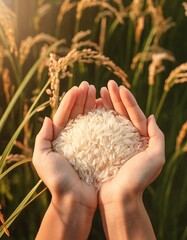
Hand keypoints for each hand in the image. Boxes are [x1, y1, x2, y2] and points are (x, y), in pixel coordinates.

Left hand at [32, 81, 96, 238]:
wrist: (74, 199)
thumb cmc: (57, 180)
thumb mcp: (42, 158)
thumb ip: (43, 138)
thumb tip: (47, 118)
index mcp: (59, 139)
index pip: (64, 115)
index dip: (70, 101)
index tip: (77, 88)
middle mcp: (73, 139)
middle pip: (77, 114)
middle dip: (82, 99)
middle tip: (88, 86)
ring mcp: (86, 143)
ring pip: (89, 120)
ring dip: (92, 105)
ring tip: (97, 92)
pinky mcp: (97, 149)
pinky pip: (100, 131)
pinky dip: (102, 119)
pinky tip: (105, 109)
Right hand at [97, 80, 164, 239]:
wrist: (119, 197)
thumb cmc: (138, 180)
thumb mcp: (156, 158)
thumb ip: (157, 137)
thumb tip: (151, 117)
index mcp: (140, 139)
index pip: (135, 115)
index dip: (127, 101)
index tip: (119, 87)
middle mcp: (126, 138)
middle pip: (121, 113)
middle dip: (115, 98)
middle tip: (107, 85)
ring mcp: (113, 142)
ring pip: (109, 119)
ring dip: (105, 105)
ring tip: (98, 92)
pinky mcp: (101, 147)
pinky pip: (98, 129)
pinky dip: (95, 118)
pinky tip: (91, 109)